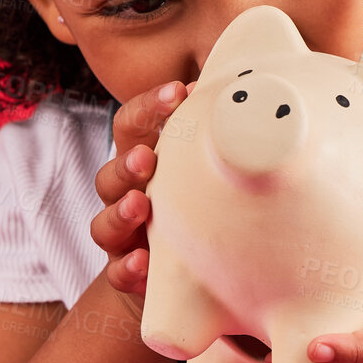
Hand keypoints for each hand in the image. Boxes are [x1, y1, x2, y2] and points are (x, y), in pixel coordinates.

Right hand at [91, 79, 196, 320]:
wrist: (185, 276)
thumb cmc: (198, 208)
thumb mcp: (205, 171)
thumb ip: (219, 136)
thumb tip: (259, 86)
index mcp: (143, 163)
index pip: (132, 126)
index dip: (148, 106)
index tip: (179, 91)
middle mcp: (126, 196)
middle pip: (110, 174)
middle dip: (127, 163)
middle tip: (147, 157)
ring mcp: (123, 237)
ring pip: (104, 223)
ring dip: (120, 212)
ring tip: (140, 206)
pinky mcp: (126, 274)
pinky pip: (118, 273)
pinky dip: (127, 268)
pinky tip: (143, 261)